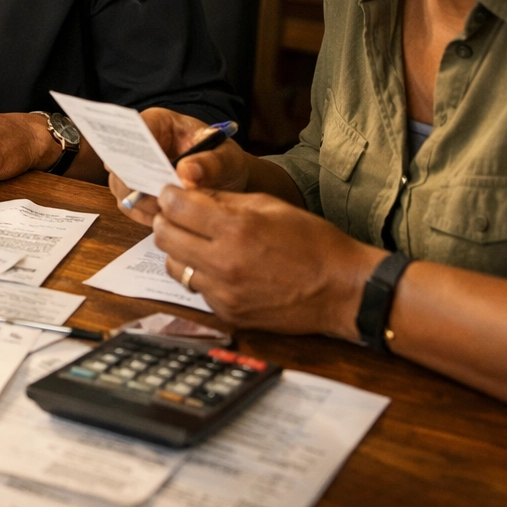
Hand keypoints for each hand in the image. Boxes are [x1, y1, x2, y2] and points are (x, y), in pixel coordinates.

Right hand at [108, 108, 251, 226]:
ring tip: (167, 211)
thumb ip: (211, 163)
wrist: (228, 182)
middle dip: (136, 181)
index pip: (133, 127)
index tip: (140, 166)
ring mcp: (134, 169)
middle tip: (159, 196)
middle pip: (119, 160)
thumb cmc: (225, 161)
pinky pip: (130, 206)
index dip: (130, 145)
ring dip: (140, 202)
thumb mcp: (227, 158)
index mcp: (158, 124)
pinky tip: (166, 219)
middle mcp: (139, 145)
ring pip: (121, 186)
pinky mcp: (136, 192)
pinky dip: (144, 215)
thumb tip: (186, 173)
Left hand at [152, 185, 384, 338]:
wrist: (342, 290)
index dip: (170, 196)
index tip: (173, 194)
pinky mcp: (228, 313)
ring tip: (199, 243)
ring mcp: (224, 292)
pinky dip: (201, 276)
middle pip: (164, 237)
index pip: (175, 207)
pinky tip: (220, 268)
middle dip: (167, 221)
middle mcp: (223, 262)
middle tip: (179, 217)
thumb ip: (225, 200)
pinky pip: (197, 289)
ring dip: (180, 251)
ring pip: (174, 266)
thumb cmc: (312, 242)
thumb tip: (191, 194)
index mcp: (235, 228)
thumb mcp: (270, 205)